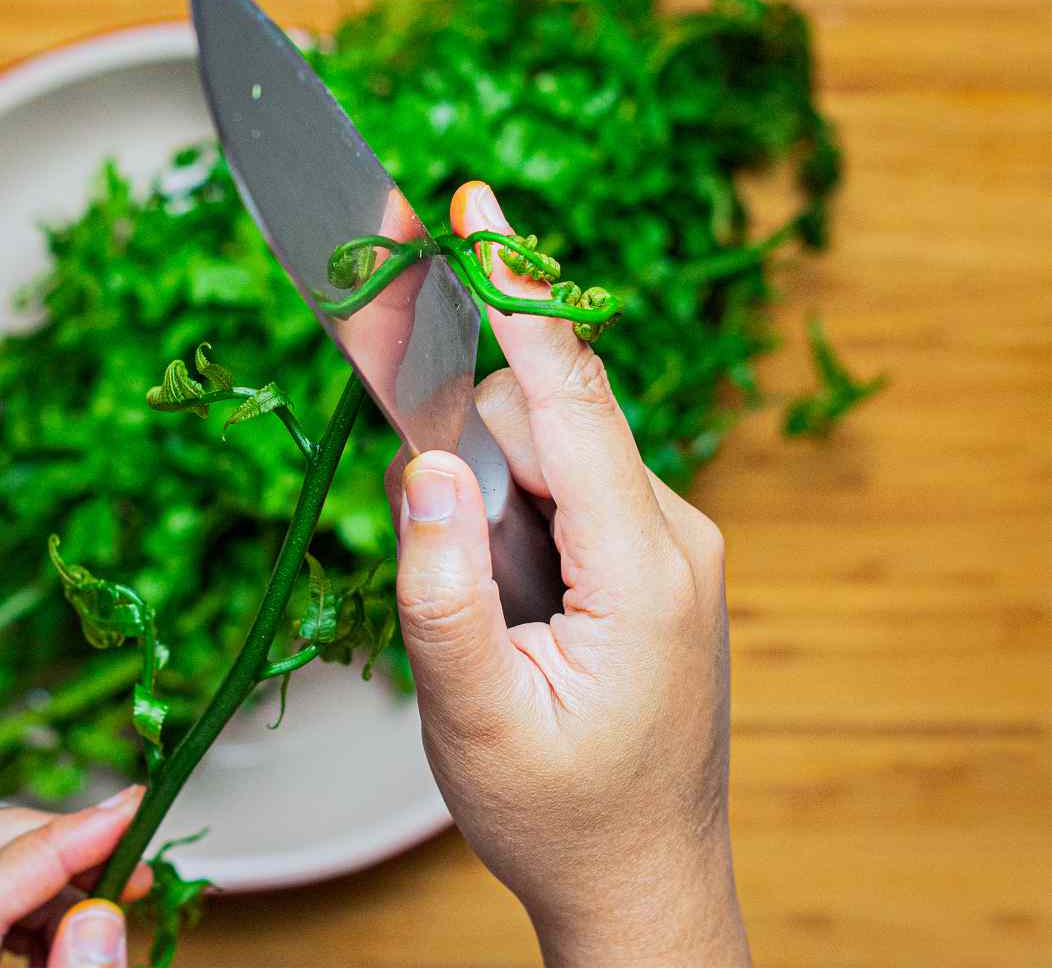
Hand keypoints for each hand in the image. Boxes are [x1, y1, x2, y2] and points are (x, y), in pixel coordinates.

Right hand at [386, 180, 750, 967]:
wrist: (643, 888)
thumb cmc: (558, 816)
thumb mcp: (473, 718)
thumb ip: (439, 584)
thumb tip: (419, 461)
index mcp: (642, 566)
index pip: (571, 394)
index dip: (515, 292)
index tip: (475, 204)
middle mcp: (675, 533)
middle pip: (549, 418)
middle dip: (475, 454)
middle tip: (450, 562)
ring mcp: (673, 542)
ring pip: (554, 451)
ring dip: (495, 497)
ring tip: (492, 618)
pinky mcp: (655, 554)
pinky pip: (572, 485)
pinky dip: (520, 512)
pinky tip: (514, 602)